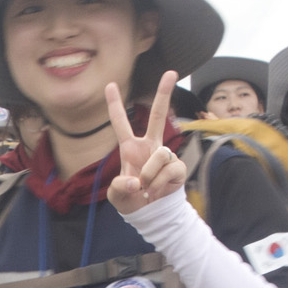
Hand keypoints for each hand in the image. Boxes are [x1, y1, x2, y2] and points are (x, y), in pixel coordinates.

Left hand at [107, 72, 187, 215]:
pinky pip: (170, 168)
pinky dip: (160, 183)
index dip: (114, 104)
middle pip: (157, 115)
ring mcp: (165, 155)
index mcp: (130, 148)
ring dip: (151, 175)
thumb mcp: (117, 195)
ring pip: (160, 154)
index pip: (120, 123)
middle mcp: (149, 146)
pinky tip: (157, 190)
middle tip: (171, 72)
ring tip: (147, 188)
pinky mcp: (178, 167)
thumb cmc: (131, 200)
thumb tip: (137, 180)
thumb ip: (120, 186)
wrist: (151, 214)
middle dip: (164, 93)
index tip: (110, 84)